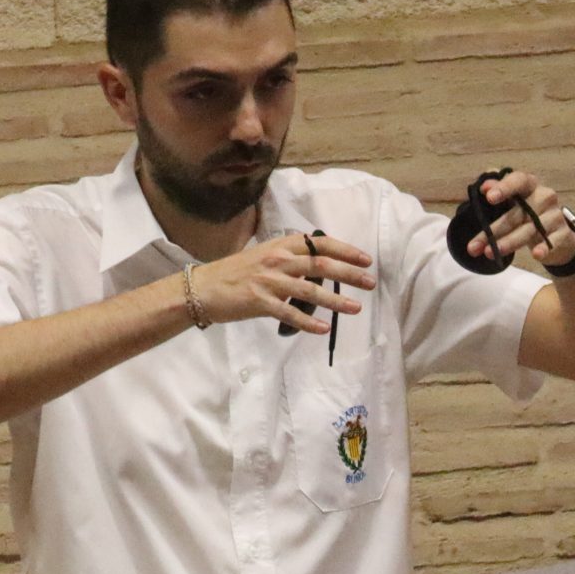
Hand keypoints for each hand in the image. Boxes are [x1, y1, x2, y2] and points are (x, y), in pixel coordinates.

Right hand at [186, 231, 373, 333]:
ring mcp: (269, 282)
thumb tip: (319, 263)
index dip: (346, 251)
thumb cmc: (236, 272)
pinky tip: (323, 329)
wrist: (203, 287)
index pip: (320, 244)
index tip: (366, 260)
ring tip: (356, 308)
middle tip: (370, 283)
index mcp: (281, 246)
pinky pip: (289, 314)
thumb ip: (290, 257)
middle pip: (322, 265)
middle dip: (350, 274)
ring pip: (310, 290)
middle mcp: (278, 260)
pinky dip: (308, 322)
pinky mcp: (260, 303)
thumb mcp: (265, 255)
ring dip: (336, 300)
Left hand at [464, 169, 574, 268]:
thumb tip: (483, 186)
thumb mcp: (512, 200)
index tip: (489, 197)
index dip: (504, 187)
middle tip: (474, 245)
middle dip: (494, 230)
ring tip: (490, 253)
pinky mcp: (563, 232)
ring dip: (509, 242)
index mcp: (529, 184)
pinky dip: (544, 248)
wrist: (555, 232)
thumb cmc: (526, 212)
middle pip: (518, 213)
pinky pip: (552, 241)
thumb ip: (497, 191)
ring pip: (530, 229)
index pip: (518, 180)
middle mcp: (544, 196)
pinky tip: (536, 254)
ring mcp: (555, 214)